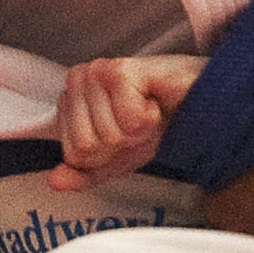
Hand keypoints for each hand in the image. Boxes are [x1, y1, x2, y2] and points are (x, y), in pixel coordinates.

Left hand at [46, 55, 205, 190]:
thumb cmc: (160, 120)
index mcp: (70, 98)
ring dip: (137, 130)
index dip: (107, 155)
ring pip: (106, 135)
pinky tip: (154, 102)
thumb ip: (86, 172)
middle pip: (86, 146)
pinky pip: (126, 120)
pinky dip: (148, 119)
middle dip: (121, 143)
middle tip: (137, 121)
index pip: (74, 155)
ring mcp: (97, 72)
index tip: (126, 133)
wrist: (198, 101)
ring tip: (148, 110)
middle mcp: (78, 79)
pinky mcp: (120, 70)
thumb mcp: (120, 157)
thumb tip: (55, 182)